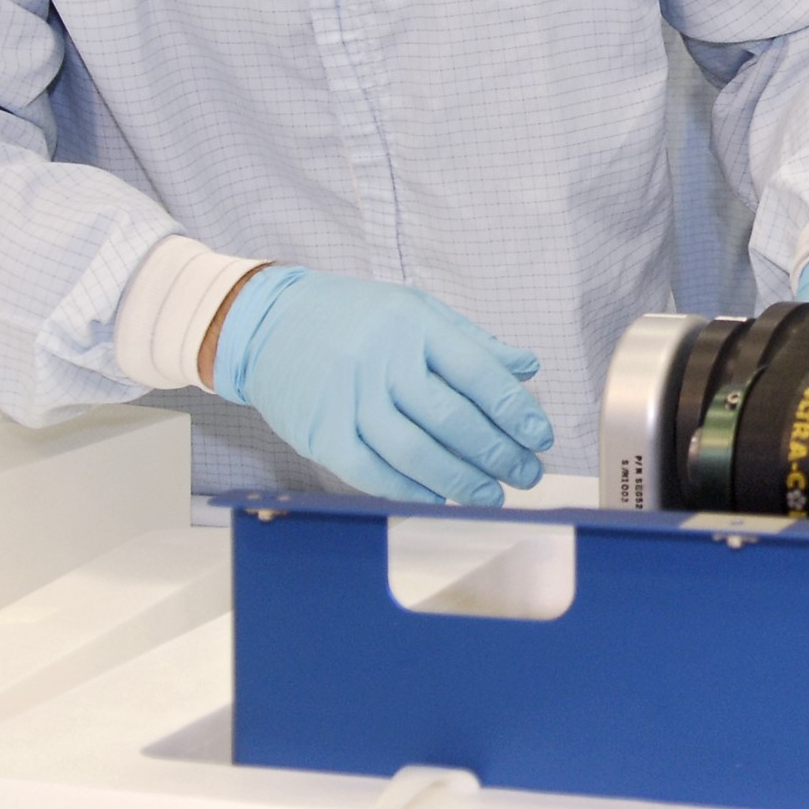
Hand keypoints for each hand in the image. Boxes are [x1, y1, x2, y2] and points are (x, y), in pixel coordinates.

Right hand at [211, 268, 553, 504]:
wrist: (268, 322)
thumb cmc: (355, 316)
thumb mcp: (417, 309)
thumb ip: (473, 342)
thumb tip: (527, 369)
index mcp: (414, 325)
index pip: (478, 373)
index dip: (515, 410)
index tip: (541, 437)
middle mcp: (382, 361)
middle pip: (451, 418)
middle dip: (497, 453)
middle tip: (527, 474)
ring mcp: (348, 398)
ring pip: (414, 451)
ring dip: (460, 480)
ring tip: (492, 494)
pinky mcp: (321, 432)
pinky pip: (370, 472)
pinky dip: (408, 490)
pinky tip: (437, 498)